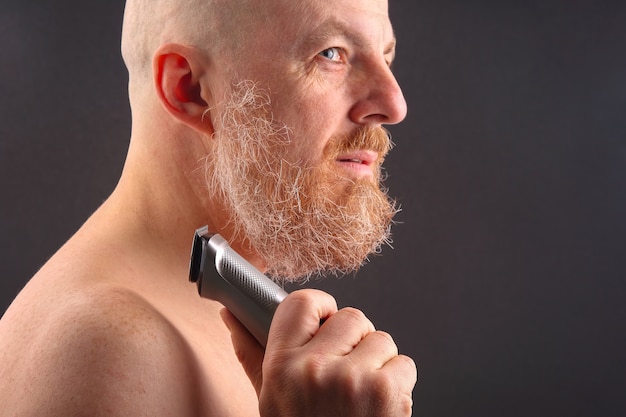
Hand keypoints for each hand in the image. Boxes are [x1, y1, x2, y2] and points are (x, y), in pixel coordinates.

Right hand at [221, 289, 416, 415]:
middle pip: (351, 317)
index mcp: (281, 366)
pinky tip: (379, 406)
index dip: (321, 307)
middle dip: (355, 342)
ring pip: (381, 339)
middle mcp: (314, 368)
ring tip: (361, 395)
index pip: (302, 303)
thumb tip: (231, 314)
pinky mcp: (387, 391)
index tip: (327, 319)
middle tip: (346, 374)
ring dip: (378, 364)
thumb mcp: (269, 399)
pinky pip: (404, 363)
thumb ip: (252, 353)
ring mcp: (352, 379)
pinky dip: (398, 383)